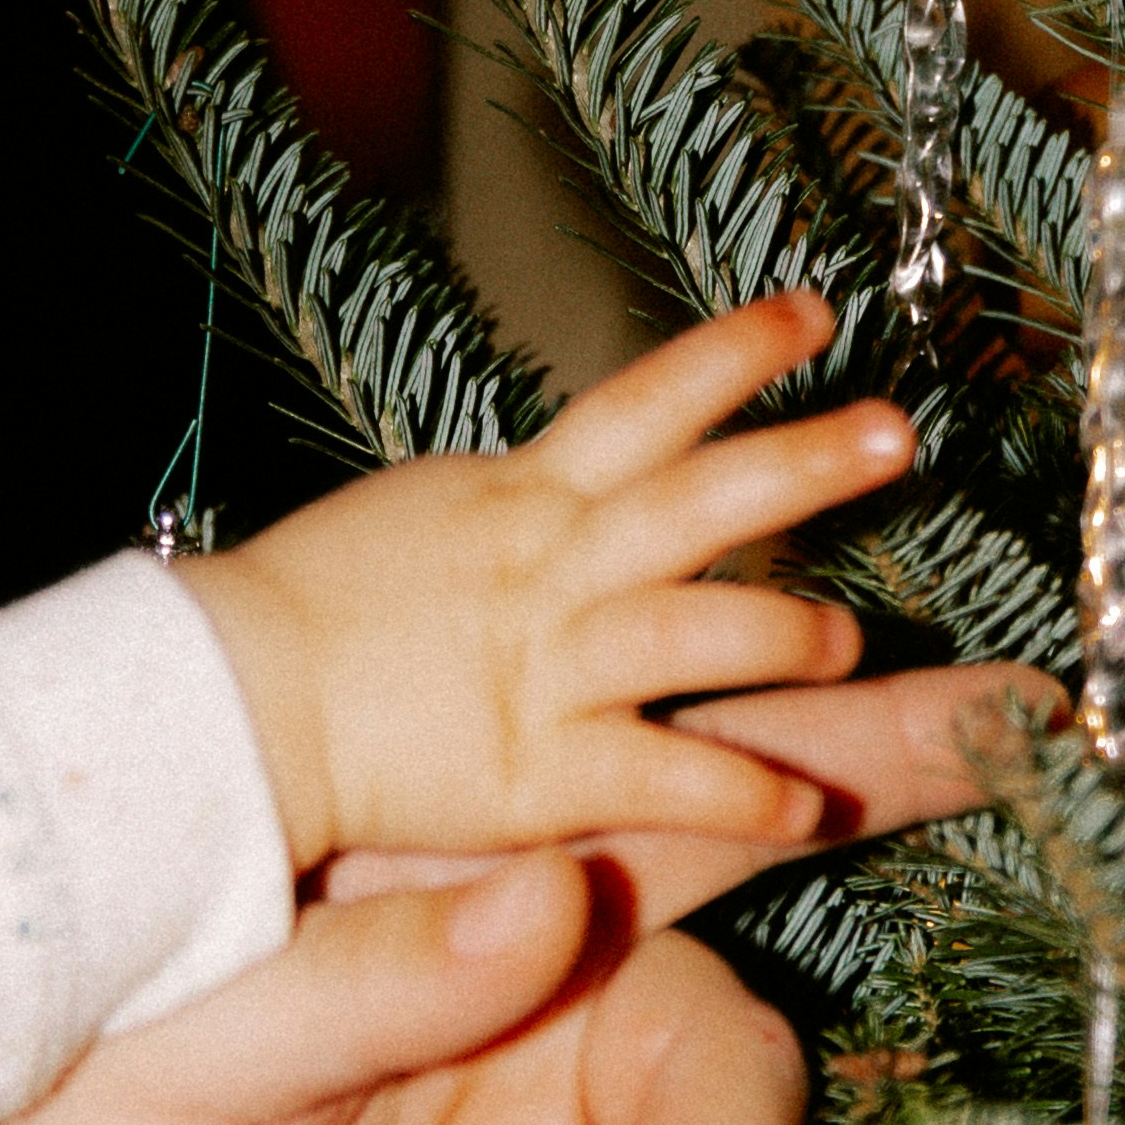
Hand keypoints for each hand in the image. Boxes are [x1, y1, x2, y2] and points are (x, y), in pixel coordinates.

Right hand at [184, 295, 1013, 872]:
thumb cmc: (310, 613)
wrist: (225, 702)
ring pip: (699, 629)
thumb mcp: (419, 518)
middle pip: (701, 496)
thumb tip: (563, 488)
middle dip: (805, 461)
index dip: (733, 356)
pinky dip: (741, 791)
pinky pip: (664, 777)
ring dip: (788, 629)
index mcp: (521, 498)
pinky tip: (803, 806)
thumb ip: (510, 510)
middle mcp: (552, 567)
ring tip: (850, 637)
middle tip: (900, 433)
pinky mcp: (540, 770)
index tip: (812, 318)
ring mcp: (551, 666)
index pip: (644, 403)